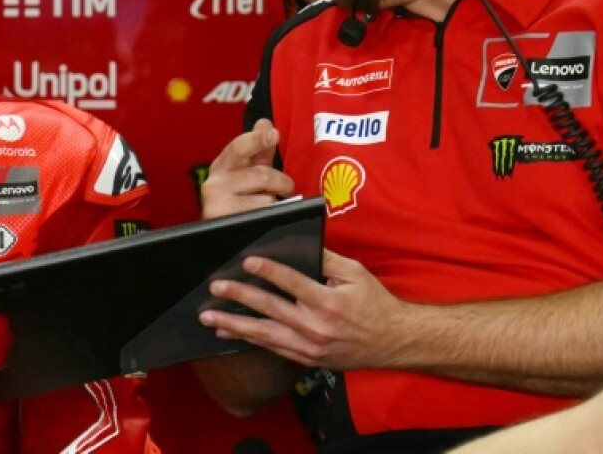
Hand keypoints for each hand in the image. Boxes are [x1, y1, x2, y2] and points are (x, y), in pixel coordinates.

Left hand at [199, 249, 413, 370]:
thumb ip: (326, 259)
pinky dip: (249, 340)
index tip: (247, 261)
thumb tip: (300, 244)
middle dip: (240, 297)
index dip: (269, 271)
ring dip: (234, 325)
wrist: (393, 342)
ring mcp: (310, 347)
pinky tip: (229, 332)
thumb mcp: (356, 273)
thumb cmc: (375, 303)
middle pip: (271, 310)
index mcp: (329, 302)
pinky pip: (273, 348)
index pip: (292, 282)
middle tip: (216, 288)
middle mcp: (317, 327)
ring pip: (265, 335)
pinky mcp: (307, 359)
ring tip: (209, 317)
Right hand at [200, 119, 295, 219]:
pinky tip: (263, 218)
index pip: (238, 147)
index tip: (274, 134)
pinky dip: (270, 217)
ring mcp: (217, 206)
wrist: (223, 233)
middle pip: (261, 175)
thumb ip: (259, 149)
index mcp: (221, 166)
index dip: (257, 139)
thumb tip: (265, 122)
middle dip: (281, 181)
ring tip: (269, 205)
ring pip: (266, 200)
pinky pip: (263, 217)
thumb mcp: (248, 172)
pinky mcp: (226, 225)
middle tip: (286, 187)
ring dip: (274, 202)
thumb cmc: (238, 198)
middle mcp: (214, 184)